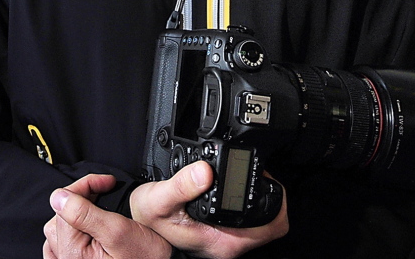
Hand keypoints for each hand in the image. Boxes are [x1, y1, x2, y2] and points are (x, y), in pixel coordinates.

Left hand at [43, 173, 170, 258]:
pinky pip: (62, 245)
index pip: (64, 205)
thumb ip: (83, 213)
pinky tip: (86, 227)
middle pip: (60, 216)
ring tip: (99, 208)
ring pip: (61, 228)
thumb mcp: (117, 230)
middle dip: (82, 198)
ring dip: (77, 213)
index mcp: (72, 252)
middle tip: (105, 191)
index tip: (106, 181)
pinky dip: (72, 230)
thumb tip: (58, 196)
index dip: (86, 186)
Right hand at [130, 160, 288, 258]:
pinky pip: (246, 217)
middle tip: (254, 170)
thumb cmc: (146, 218)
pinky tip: (231, 184)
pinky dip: (244, 199)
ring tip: (242, 174)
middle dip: (269, 193)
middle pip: (271, 222)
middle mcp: (229, 244)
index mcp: (223, 241)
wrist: (137, 226)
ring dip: (256, 195)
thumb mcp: (159, 198)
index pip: (274, 227)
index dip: (277, 200)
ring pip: (260, 220)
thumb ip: (182, 185)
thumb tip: (206, 170)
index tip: (264, 178)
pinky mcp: (222, 232)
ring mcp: (226, 239)